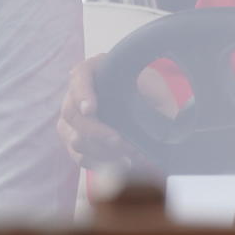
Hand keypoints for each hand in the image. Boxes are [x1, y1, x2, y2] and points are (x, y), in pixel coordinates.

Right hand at [56, 54, 163, 171]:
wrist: (142, 99)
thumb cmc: (146, 87)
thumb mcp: (152, 84)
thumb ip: (153, 93)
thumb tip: (164, 112)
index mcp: (92, 71)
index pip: (79, 78)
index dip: (82, 94)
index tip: (91, 109)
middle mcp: (74, 94)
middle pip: (72, 115)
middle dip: (96, 132)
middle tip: (119, 142)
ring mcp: (71, 120)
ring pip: (75, 139)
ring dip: (102, 151)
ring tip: (130, 155)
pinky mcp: (75, 141)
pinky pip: (80, 156)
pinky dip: (101, 163)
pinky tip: (124, 163)